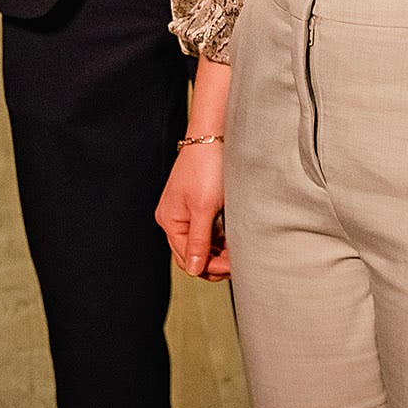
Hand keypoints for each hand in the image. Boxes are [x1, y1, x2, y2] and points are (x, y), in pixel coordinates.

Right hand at [156, 142, 230, 278]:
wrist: (214, 137)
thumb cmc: (206, 167)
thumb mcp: (203, 209)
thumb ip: (198, 241)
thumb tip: (194, 270)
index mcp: (169, 220)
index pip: (186, 258)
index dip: (209, 267)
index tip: (231, 267)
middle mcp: (173, 218)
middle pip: (192, 254)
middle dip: (214, 262)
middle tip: (237, 261)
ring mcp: (185, 211)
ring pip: (201, 244)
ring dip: (218, 251)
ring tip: (238, 250)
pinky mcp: (197, 204)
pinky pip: (206, 231)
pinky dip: (218, 239)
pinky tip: (233, 238)